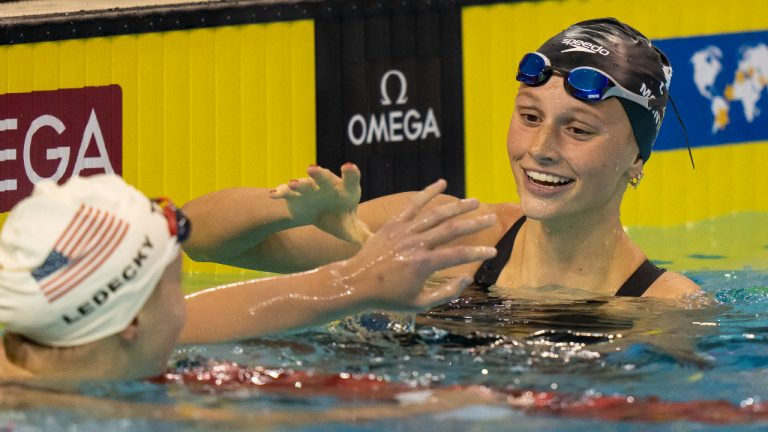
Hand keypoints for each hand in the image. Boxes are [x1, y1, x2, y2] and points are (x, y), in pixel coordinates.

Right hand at [270, 163, 371, 245]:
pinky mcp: (295, 195)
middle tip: (312, 168)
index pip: (350, 179)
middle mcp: (328, 186)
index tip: (348, 167)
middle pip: (325, 178)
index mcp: (346, 190)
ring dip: (299, 183)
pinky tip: (274, 195)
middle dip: (319, 173)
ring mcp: (310, 188)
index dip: (350, 173)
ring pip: (304, 184)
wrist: (316, 214)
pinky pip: (287, 193)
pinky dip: (281, 192)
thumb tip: (377, 245)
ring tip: (292, 183)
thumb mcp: (351, 228)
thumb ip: (363, 235)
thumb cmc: (339, 218)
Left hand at [335, 179, 496, 311]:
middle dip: (475, 223)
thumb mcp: (419, 304)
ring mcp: (404, 231)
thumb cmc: (388, 297)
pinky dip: (428, 192)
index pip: (459, 255)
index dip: (478, 252)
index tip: (493, 251)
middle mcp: (416, 244)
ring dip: (458, 206)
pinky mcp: (394, 224)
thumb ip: (446, 292)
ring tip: (475, 202)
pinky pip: (413, 204)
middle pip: (452, 229)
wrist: (356, 283)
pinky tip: (442, 183)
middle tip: (492, 219)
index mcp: (424, 264)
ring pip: (436, 214)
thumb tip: (467, 278)